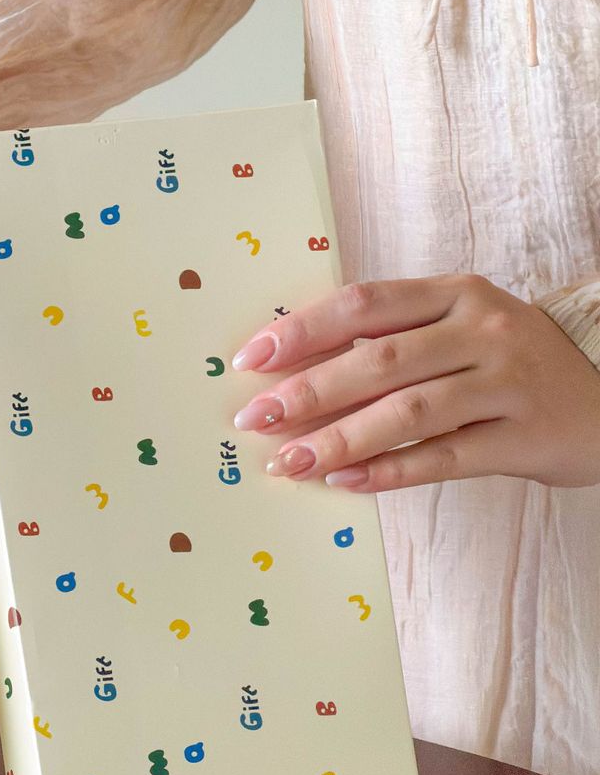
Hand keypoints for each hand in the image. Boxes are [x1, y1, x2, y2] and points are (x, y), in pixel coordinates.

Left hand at [229, 274, 599, 491]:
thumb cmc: (509, 363)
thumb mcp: (459, 328)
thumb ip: (391, 338)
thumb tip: (292, 371)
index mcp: (457, 293)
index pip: (365, 304)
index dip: (303, 330)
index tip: (250, 359)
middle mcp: (483, 330)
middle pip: (380, 360)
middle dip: (308, 391)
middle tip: (256, 418)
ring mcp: (508, 384)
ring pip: (408, 411)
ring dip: (339, 438)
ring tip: (289, 461)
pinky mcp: (525, 437)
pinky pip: (445, 457)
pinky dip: (390, 470)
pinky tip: (346, 481)